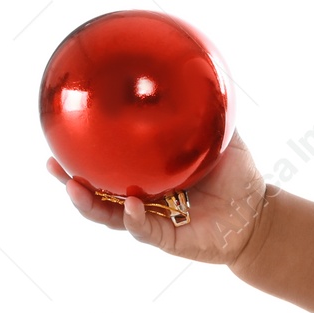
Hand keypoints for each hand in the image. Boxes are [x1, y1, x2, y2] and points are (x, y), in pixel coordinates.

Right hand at [47, 129, 270, 266]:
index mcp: (149, 175)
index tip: (58, 139)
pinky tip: (129, 205)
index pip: (108, 166)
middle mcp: (144, 198)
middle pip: (97, 193)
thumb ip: (210, 113)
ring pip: (110, 216)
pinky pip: (144, 231)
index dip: (82, 156)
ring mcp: (152, 220)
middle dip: (71, 182)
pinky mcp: (167, 239)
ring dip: (90, 204)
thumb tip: (203, 73)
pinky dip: (134, 219)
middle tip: (52, 165)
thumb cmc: (239, 178)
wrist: (260, 215)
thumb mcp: (224, 139)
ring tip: (74, 188)